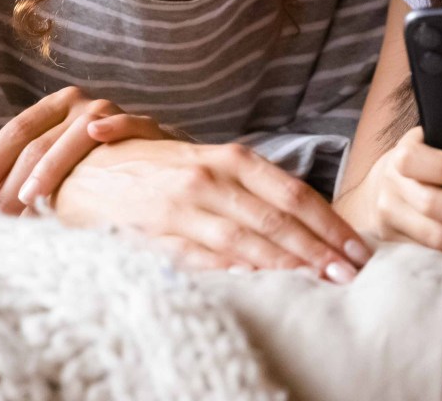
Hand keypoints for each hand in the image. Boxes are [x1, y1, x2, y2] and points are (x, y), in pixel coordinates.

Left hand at [0, 85, 166, 215]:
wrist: (157, 163)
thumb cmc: (97, 171)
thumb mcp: (58, 169)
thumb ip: (21, 182)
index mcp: (52, 109)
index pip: (14, 133)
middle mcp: (78, 104)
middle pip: (37, 141)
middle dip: (10, 182)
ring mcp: (111, 112)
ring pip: (74, 137)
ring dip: (49, 168)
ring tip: (28, 198)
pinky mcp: (145, 125)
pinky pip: (128, 123)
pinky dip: (113, 127)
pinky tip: (98, 133)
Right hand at [55, 137, 372, 281]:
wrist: (85, 170)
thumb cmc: (157, 168)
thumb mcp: (209, 162)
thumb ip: (251, 184)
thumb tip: (306, 216)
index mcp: (228, 158)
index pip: (291, 191)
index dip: (328, 220)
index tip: (355, 246)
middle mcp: (209, 179)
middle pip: (276, 218)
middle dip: (318, 248)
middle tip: (350, 272)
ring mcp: (181, 209)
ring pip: (245, 240)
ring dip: (287, 264)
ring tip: (321, 282)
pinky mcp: (155, 236)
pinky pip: (203, 259)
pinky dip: (234, 272)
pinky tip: (262, 284)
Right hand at [340, 128, 441, 258]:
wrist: (379, 193)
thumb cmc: (422, 162)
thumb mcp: (429, 143)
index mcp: (403, 157)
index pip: (420, 161)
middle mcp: (393, 190)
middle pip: (434, 206)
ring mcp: (393, 222)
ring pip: (437, 240)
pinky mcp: (399, 248)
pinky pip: (437, 259)